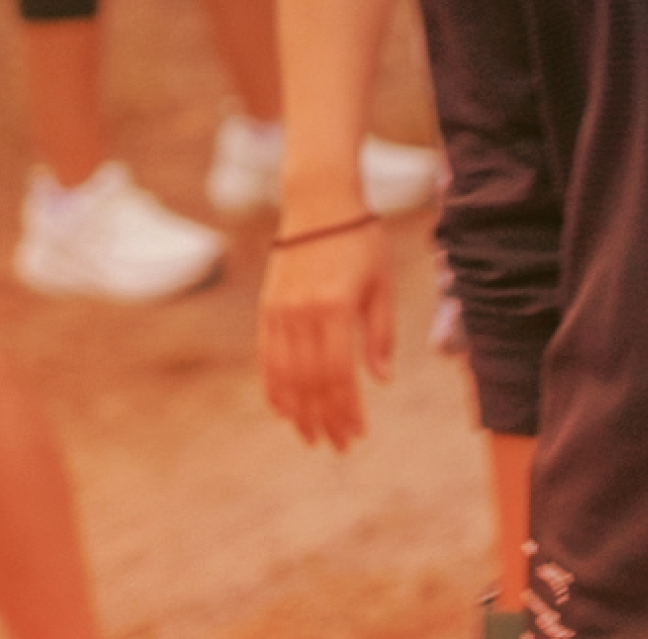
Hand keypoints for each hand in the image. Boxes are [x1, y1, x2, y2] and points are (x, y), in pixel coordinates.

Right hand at [260, 219, 393, 449]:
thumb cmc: (360, 240)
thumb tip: (381, 380)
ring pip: (285, 377)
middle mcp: (303, 313)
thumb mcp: (381, 283)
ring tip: (311, 436)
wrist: (320, 202)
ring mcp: (280, 311)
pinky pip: (266, 358)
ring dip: (298, 412)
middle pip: (311, 383)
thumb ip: (380, 333)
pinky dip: (274, 388)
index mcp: (336, 307)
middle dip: (324, 419)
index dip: (346, 410)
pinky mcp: (267, 308)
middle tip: (337, 445)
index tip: (356, 434)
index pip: (338, 375)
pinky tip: (284, 410)